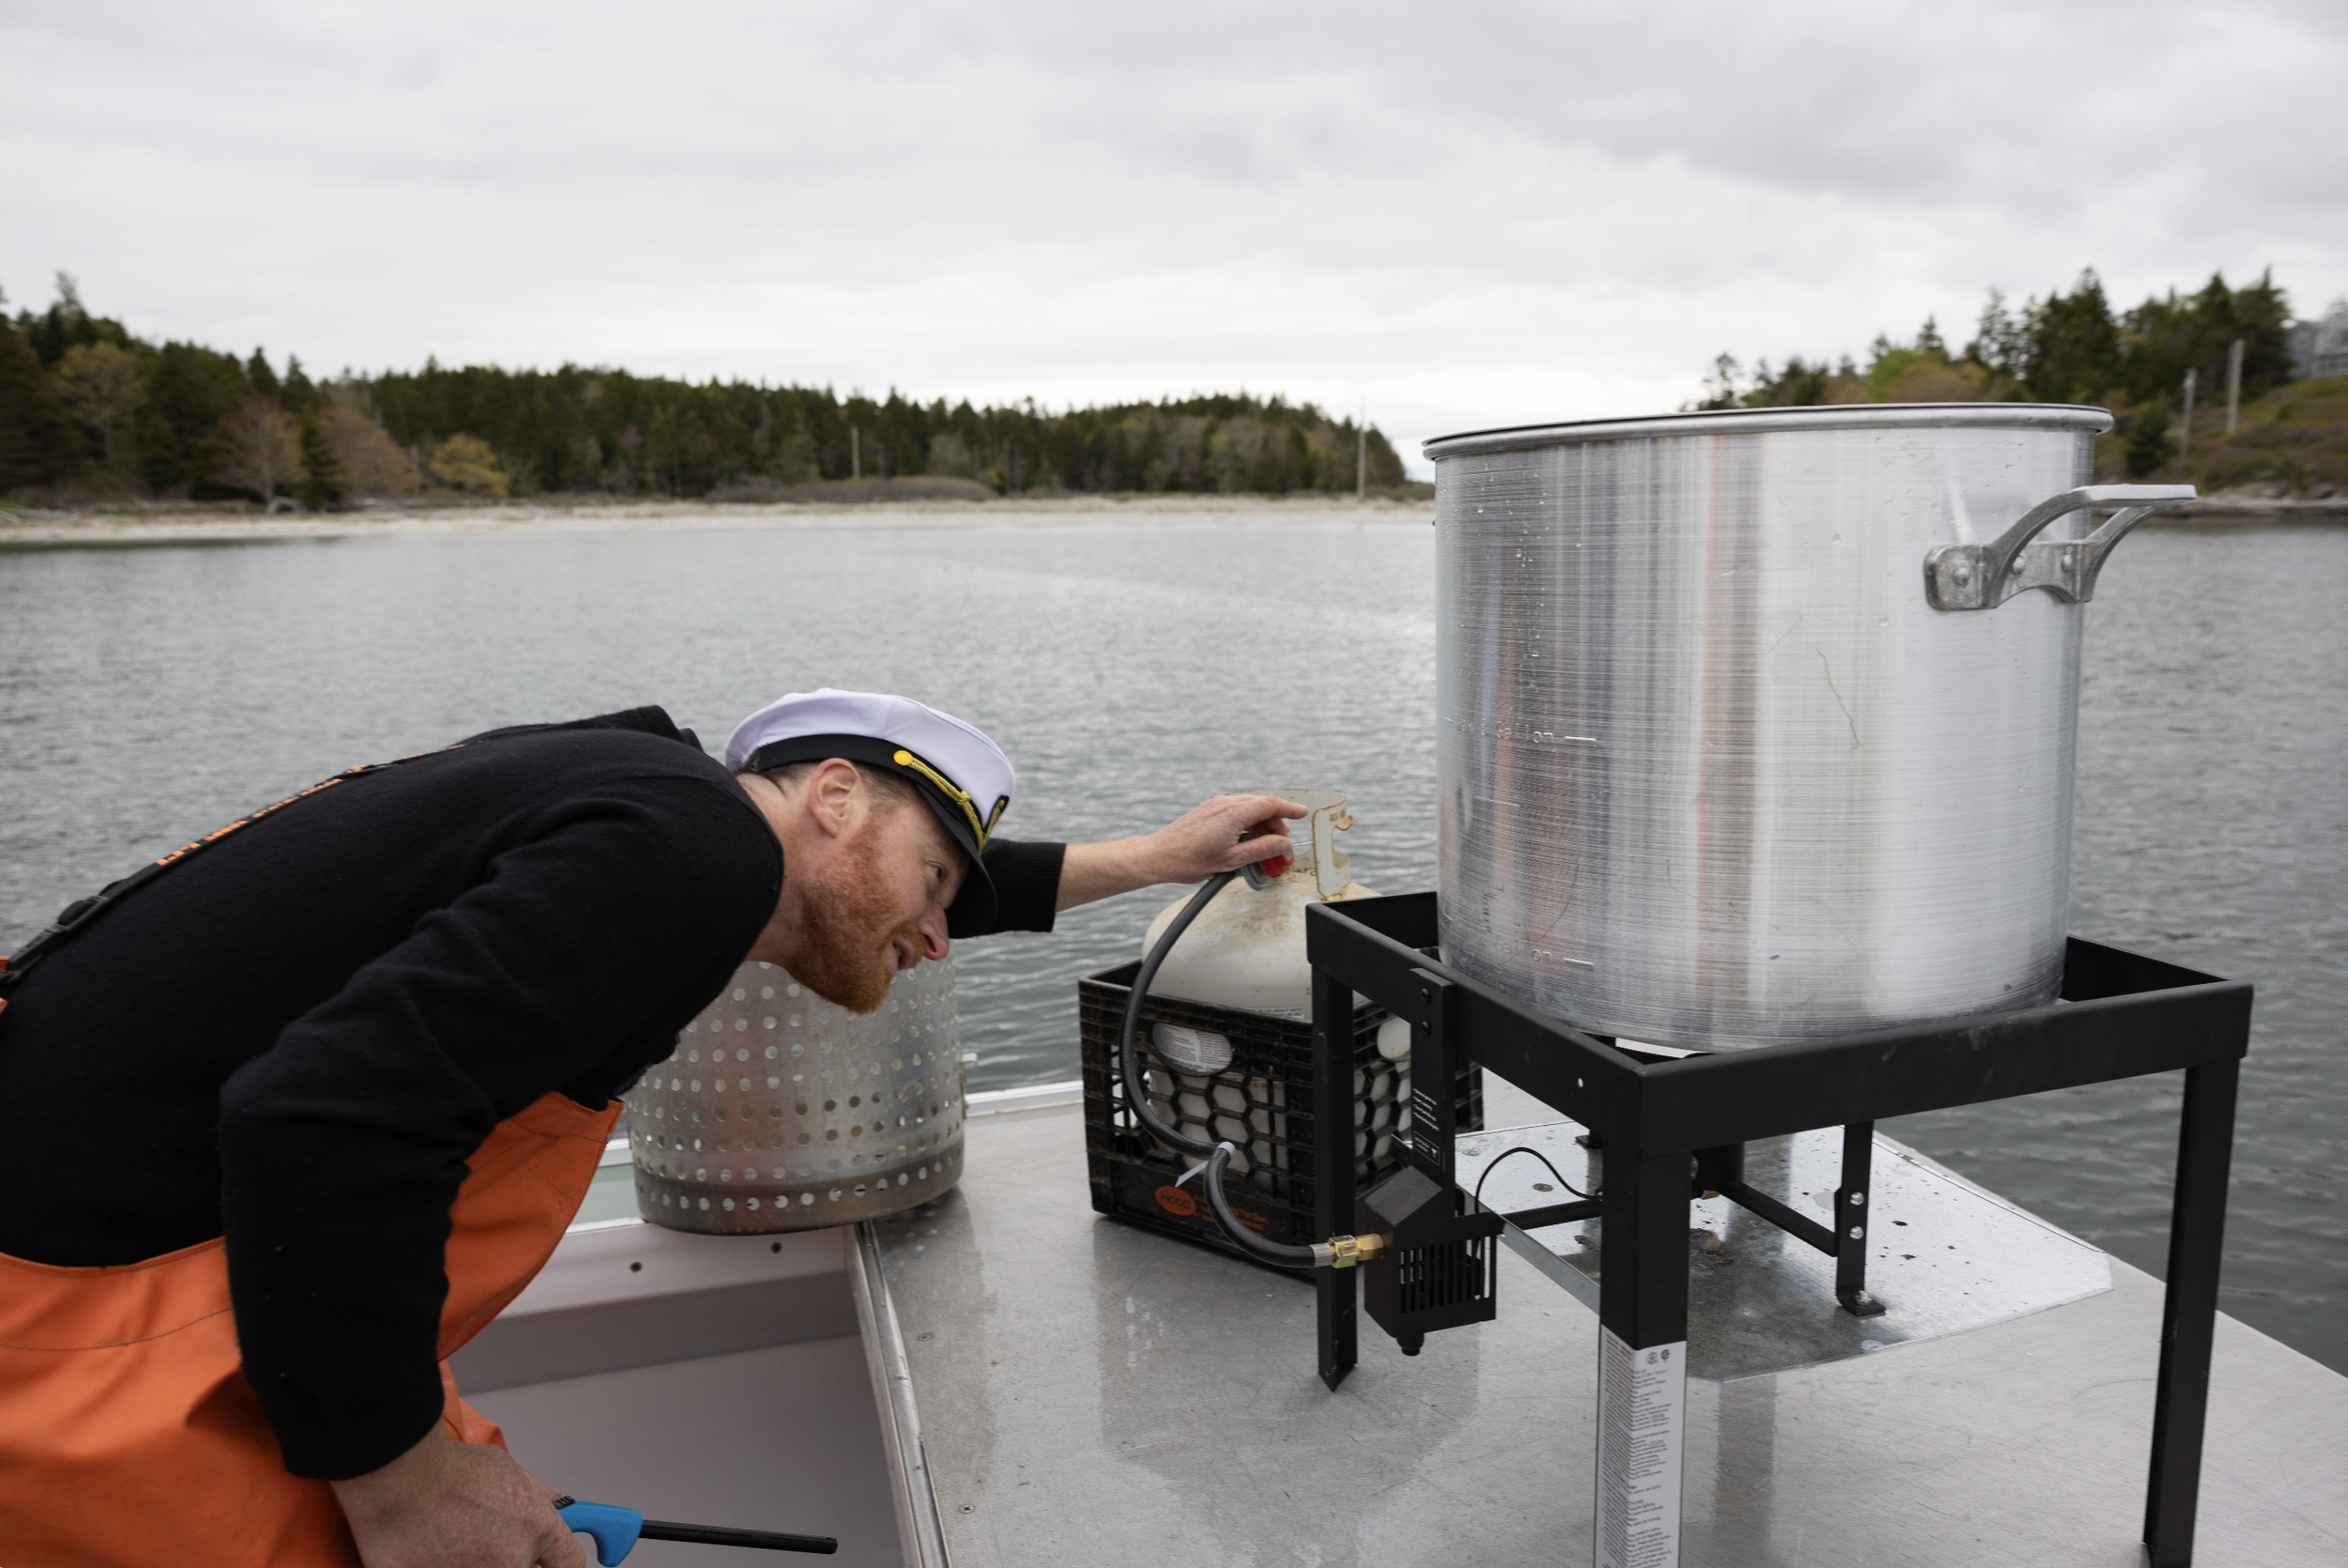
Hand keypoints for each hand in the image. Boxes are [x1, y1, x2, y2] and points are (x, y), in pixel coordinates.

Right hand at [331, 1425, 581, 1567]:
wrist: (397, 1476)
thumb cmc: (445, 1468)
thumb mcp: (507, 1471)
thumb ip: (535, 1498)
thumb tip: (553, 1507)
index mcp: (535, 1527)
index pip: (569, 1563)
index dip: (557, 1564)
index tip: (548, 1563)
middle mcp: (510, 1559)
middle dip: (506, 1558)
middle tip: (482, 1541)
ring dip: (466, 1560)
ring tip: (446, 1539)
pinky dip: (436, 1564)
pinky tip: (426, 1550)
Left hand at [1056, 794, 1306, 910]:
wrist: (1157, 856)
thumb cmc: (1189, 860)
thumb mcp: (1232, 860)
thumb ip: (1263, 850)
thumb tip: (1284, 845)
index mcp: (1234, 812)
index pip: (1271, 804)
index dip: (1289, 810)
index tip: (1302, 814)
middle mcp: (1225, 803)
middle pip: (1261, 808)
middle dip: (1275, 827)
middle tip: (1280, 850)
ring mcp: (1215, 805)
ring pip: (1248, 811)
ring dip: (1260, 829)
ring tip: (1264, 853)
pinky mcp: (1207, 811)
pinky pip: (1235, 814)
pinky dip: (1246, 826)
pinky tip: (1246, 844)